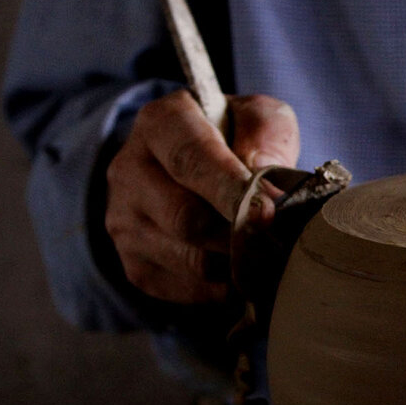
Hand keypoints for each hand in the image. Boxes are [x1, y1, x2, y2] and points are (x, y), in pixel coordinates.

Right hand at [104, 91, 299, 302]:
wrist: (198, 165)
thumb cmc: (235, 136)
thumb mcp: (257, 116)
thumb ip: (264, 135)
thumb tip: (263, 180)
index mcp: (159, 125)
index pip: (190, 160)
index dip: (230, 189)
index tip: (268, 210)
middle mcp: (129, 172)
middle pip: (186, 218)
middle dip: (240, 234)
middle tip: (280, 241)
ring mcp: (125, 222)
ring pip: (190, 260)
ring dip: (238, 264)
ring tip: (271, 256)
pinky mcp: (135, 264)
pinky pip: (187, 288)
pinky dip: (224, 288)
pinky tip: (245, 271)